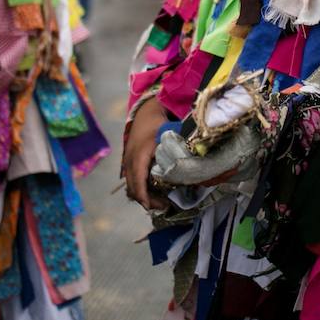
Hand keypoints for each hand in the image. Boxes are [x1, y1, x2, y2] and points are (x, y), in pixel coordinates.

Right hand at [122, 96, 170, 210]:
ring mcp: (127, 162)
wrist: (144, 113)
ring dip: (143, 195)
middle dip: (147, 200)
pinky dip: (140, 188)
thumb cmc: (158, 124)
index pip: (138, 180)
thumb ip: (177, 150)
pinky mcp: (128, 163)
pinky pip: (131, 180)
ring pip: (130, 185)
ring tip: (160, 201)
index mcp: (140, 154)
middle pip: (133, 187)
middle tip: (164, 205)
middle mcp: (130, 160)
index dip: (144, 196)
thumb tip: (193, 165)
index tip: (153, 206)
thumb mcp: (168, 135)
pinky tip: (153, 191)